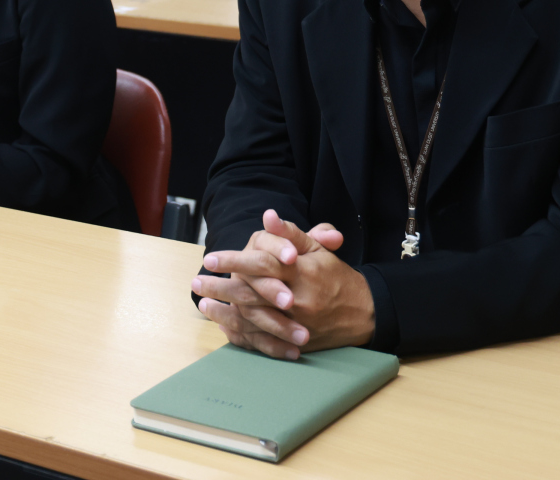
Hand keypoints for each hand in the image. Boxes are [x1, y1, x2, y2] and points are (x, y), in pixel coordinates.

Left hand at [192, 209, 373, 359]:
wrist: (364, 313)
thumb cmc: (336, 276)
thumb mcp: (318, 249)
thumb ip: (290, 233)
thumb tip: (267, 216)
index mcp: (301, 273)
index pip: (262, 264)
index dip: (234, 261)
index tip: (210, 257)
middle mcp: (297, 300)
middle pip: (251, 293)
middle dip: (220, 287)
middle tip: (196, 280)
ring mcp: (295, 325)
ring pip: (252, 319)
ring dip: (224, 311)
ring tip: (202, 302)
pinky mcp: (294, 342)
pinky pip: (262, 340)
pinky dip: (239, 332)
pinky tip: (222, 325)